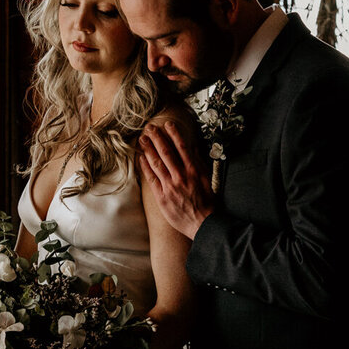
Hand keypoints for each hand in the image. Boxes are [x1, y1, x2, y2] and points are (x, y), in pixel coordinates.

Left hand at [139, 121, 213, 238]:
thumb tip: (193, 149)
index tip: (167, 125)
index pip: (182, 147)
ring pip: (157, 163)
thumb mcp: (207, 179)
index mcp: (194, 170)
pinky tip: (140, 157)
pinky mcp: (162, 196)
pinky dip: (145, 167)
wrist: (202, 223)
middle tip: (149, 128)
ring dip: (148, 149)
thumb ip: (199, 163)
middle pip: (166, 152)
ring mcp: (170, 186)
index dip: (174, 134)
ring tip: (142, 139)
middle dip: (157, 138)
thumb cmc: (207, 202)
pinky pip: (151, 178)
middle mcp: (181, 176)